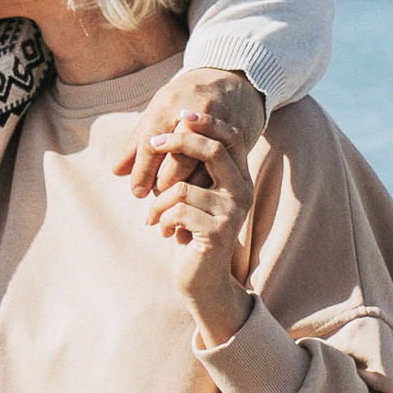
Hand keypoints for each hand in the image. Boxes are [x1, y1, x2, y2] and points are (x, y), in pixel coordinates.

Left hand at [116, 63, 264, 204]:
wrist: (230, 81)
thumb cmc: (183, 102)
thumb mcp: (157, 114)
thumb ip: (137, 144)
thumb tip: (117, 171)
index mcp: (169, 105)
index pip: (151, 144)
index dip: (142, 172)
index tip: (137, 191)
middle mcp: (197, 110)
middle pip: (178, 159)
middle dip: (163, 183)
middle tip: (156, 194)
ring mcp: (221, 123)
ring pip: (202, 168)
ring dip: (184, 188)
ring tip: (172, 195)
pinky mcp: (240, 137)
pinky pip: (220, 169)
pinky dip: (204, 184)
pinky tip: (194, 190)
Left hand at [148, 112, 258, 343]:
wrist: (201, 279)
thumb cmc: (191, 231)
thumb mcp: (191, 194)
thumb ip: (189, 166)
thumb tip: (170, 124)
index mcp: (239, 178)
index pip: (231, 138)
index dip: (208, 122)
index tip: (182, 113)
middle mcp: (242, 192)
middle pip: (212, 151)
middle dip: (176, 142)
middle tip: (150, 144)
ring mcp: (233, 213)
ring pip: (184, 187)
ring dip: (158, 201)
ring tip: (153, 215)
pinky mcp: (219, 233)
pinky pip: (178, 211)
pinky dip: (161, 217)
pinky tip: (160, 229)